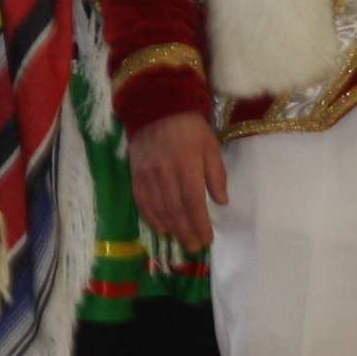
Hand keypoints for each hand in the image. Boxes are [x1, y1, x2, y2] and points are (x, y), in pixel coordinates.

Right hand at [128, 114, 227, 254]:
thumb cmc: (190, 128)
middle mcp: (165, 174)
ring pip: (159, 209)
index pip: (193, 203)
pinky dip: (151, 218)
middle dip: (186, 232)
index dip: (200, 224)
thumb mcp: (211, 146)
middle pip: (176, 211)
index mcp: (187, 166)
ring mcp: (148, 175)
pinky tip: (161, 228)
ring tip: (181, 241)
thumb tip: (221, 202)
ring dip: (171, 229)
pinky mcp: (136, 174)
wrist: (155, 108)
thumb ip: (216, 175)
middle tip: (195, 247)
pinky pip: (142, 201)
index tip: (207, 239)